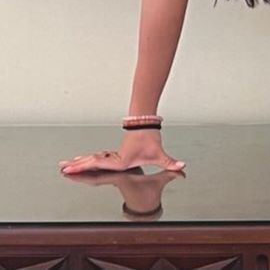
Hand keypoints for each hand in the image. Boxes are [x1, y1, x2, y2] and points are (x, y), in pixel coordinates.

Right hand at [58, 129, 185, 174]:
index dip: (86, 167)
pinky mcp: (113, 153)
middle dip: (77, 165)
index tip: (73, 168)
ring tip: (62, 165)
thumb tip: (183, 167)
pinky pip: (96, 158)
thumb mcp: (160, 155)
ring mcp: (112, 154)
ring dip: (78, 162)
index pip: (100, 165)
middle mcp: (113, 157)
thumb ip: (170, 163)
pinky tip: (78, 162)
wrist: (146, 124)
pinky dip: (86, 160)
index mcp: (120, 160)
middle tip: (61, 168)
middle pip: (92, 161)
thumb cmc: (151, 140)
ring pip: (92, 159)